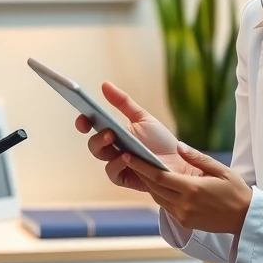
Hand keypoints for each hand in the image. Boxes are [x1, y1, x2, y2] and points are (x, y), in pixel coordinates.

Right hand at [74, 82, 203, 191]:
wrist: (179, 163)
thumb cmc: (161, 142)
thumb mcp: (142, 118)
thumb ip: (123, 102)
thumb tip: (104, 84)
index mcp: (114, 132)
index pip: (92, 126)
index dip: (83, 122)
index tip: (83, 115)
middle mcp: (112, 148)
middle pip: (94, 142)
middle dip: (96, 136)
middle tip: (108, 131)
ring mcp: (117, 163)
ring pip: (100, 155)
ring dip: (104, 146)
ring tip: (116, 139)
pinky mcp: (124, 178)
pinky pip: (113, 172)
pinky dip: (117, 163)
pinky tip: (127, 157)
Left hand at [120, 143, 252, 234]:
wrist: (245, 219)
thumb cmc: (236, 191)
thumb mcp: (221, 170)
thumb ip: (197, 158)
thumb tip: (179, 146)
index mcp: (192, 189)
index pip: (158, 176)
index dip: (141, 166)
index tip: (128, 155)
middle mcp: (184, 204)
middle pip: (154, 187)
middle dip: (140, 173)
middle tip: (129, 158)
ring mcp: (184, 215)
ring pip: (158, 197)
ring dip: (148, 184)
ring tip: (140, 169)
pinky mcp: (185, 222)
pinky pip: (166, 206)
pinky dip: (159, 194)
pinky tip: (158, 184)